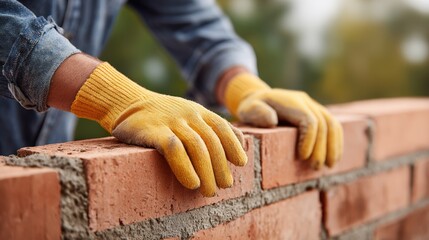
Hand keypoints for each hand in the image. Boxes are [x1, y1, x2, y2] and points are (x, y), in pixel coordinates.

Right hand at [71, 62, 246, 196]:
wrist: (128, 102)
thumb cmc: (163, 114)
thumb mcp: (190, 114)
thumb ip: (213, 126)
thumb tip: (242, 142)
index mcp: (199, 111)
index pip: (222, 128)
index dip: (234, 145)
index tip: (241, 163)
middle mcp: (188, 115)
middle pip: (212, 141)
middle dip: (221, 166)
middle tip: (225, 186)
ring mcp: (171, 122)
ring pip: (197, 146)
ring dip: (207, 171)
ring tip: (210, 192)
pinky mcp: (153, 131)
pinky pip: (174, 149)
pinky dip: (185, 167)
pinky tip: (191, 183)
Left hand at [223, 72, 342, 168]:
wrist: (259, 98)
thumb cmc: (252, 108)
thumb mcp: (248, 109)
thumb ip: (257, 113)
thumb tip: (272, 121)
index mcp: (291, 101)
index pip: (309, 119)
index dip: (310, 139)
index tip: (303, 157)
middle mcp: (305, 101)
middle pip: (323, 123)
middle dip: (322, 147)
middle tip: (315, 167)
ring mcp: (314, 106)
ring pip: (332, 124)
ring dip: (333, 146)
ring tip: (329, 166)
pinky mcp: (318, 113)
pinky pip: (333, 126)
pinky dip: (336, 142)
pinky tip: (333, 158)